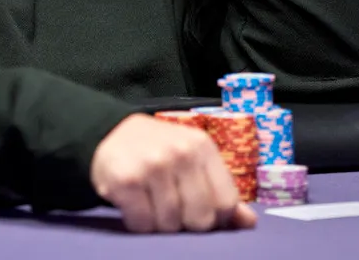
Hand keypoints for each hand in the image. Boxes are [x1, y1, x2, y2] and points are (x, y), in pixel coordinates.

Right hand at [89, 114, 256, 233]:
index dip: (215, 218)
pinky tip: (134, 204)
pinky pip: (142, 224)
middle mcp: (180, 153)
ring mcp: (153, 165)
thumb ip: (220, 189)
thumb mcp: (193, 161)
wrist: (109, 133)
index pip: (226, 203)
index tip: (198, 212)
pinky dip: (137, 222)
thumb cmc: (158, 150)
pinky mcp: (126, 179)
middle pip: (200, 219)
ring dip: (159, 223)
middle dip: (186, 223)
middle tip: (171, 207)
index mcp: (202, 147)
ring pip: (170, 225)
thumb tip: (249, 222)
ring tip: (150, 203)